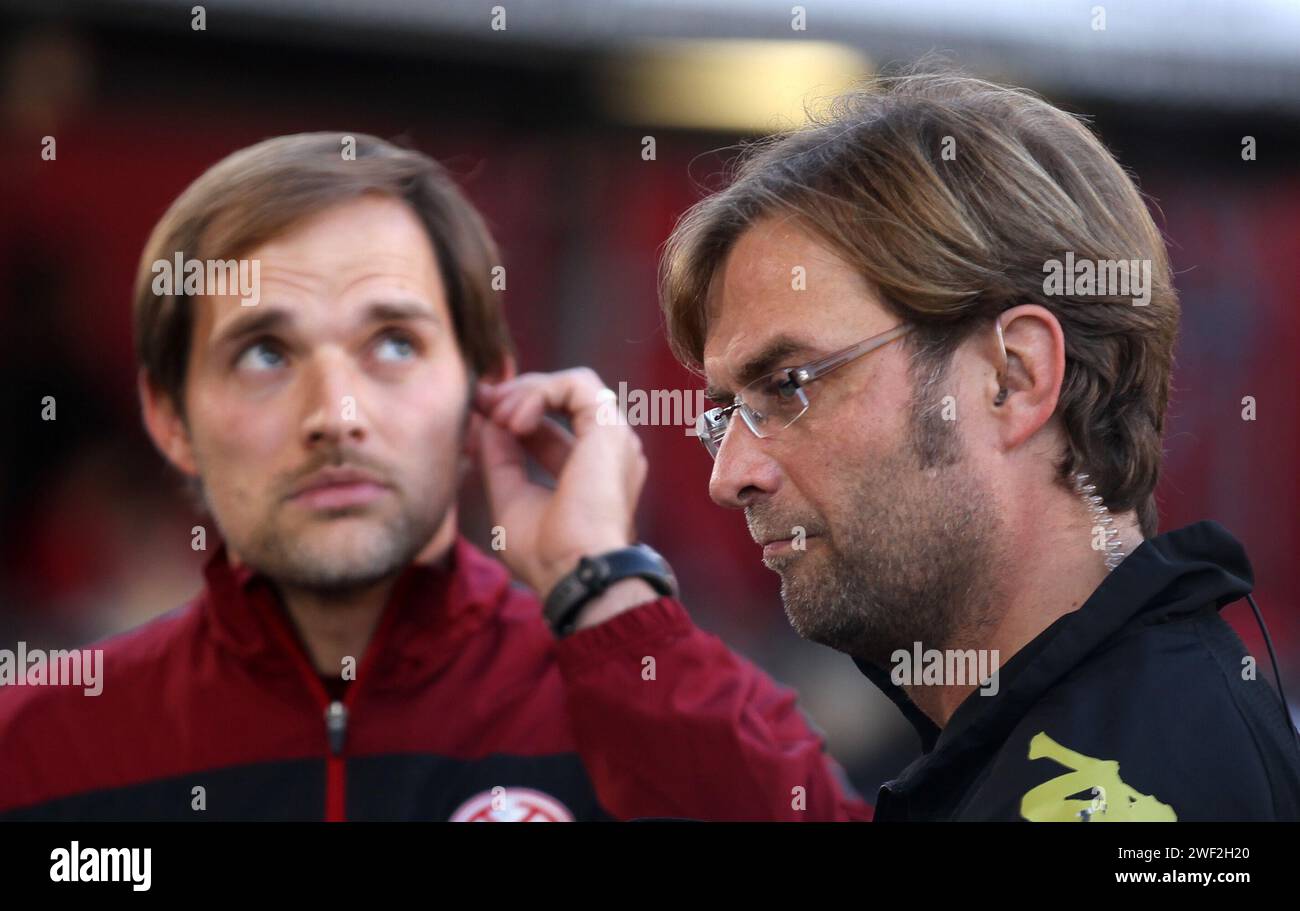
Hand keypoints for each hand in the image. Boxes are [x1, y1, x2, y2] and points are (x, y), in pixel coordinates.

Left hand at [472, 368, 647, 597]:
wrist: (576, 572)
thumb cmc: (548, 554)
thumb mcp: (510, 500)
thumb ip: (501, 460)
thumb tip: (488, 422)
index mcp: (590, 471)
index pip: (548, 428)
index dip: (511, 412)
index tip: (477, 408)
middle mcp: (608, 451)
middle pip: (559, 401)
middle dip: (514, 395)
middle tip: (481, 403)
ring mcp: (614, 437)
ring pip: (569, 386)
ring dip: (526, 393)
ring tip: (500, 419)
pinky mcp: (610, 426)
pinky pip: (575, 383)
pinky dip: (539, 393)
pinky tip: (516, 422)